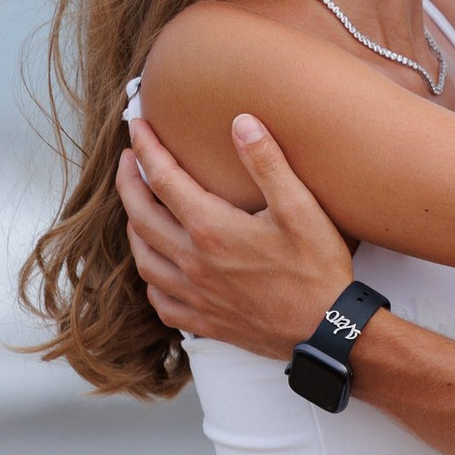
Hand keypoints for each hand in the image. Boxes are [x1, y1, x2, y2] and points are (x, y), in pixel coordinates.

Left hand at [119, 113, 353, 360]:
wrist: (326, 331)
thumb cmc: (317, 268)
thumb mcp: (300, 207)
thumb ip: (267, 163)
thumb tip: (242, 122)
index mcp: (212, 228)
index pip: (163, 179)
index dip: (146, 148)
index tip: (137, 126)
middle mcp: (193, 262)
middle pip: (141, 216)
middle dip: (128, 183)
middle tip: (128, 160)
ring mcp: (195, 295)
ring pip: (144, 258)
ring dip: (134, 228)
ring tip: (138, 208)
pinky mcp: (204, 321)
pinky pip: (160, 301)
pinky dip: (151, 278)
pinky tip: (159, 267)